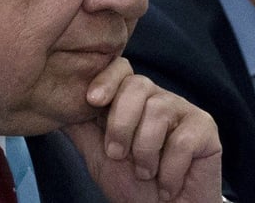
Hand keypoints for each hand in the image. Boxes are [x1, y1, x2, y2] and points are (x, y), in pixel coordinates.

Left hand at [62, 57, 221, 202]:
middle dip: (121, 125)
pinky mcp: (206, 129)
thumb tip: (48, 100)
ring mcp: (183, 110)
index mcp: (130, 99)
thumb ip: (79, 125)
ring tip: (145, 173)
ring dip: (145, 153)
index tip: (92, 101)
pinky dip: (169, 170)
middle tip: (119, 155)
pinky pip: (182, 139)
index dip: (106, 79)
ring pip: (158, 111)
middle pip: (137, 85)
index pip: (120, 69)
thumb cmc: (132, 185)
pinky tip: (166, 182)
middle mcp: (157, 98)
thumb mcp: (96, 153)